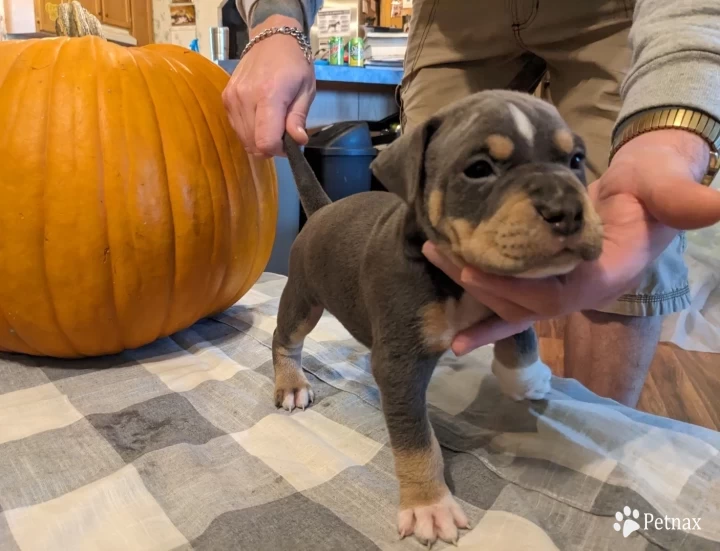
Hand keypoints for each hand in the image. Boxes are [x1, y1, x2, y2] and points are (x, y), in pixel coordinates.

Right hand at [222, 15, 315, 156]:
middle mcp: (245, 98)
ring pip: (243, 138)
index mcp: (269, 96)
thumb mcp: (306, 90)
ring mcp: (232, 98)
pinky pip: (236, 127)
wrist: (272, 39)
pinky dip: (249, 130)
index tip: (289, 143)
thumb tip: (298, 141)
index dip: (278, 150)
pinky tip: (260, 118)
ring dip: (259, 139)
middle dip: (270, 145)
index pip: (265, 141)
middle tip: (283, 132)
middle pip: (253, 143)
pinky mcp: (225, 98)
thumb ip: (298, 118)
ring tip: (273, 123)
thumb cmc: (295, 65)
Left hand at [424, 130, 719, 355]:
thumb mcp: (671, 189)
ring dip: (469, 282)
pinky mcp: (545, 276)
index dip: (516, 287)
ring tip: (432, 253)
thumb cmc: (657, 188)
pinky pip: (508, 295)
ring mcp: (560, 287)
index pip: (556, 294)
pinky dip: (478, 298)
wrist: (646, 190)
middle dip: (480, 284)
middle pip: (522, 302)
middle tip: (441, 255)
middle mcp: (578, 291)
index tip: (477, 268)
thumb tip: (716, 204)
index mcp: (605, 276)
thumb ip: (684, 199)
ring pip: (509, 300)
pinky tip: (447, 294)